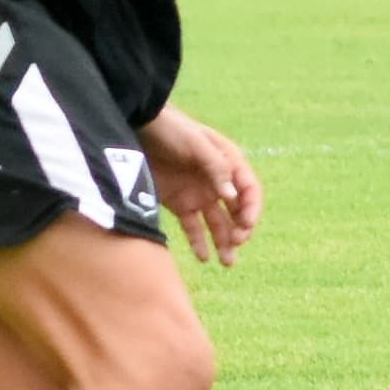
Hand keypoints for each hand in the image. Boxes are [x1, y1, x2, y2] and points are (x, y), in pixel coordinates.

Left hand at [138, 106, 262, 265]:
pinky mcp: (180, 203)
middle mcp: (218, 182)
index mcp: (229, 163)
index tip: (245, 227)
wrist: (138, 126)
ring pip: (218, 224)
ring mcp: (199, 193)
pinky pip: (193, 227)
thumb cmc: (171, 129)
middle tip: (235, 245)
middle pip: (237, 211)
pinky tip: (203, 257)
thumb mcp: (196, 144)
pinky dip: (199, 243)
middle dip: (240, 230)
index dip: (252, 210)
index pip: (249, 191)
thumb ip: (216, 168)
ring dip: (224, 242)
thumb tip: (233, 196)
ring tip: (227, 262)